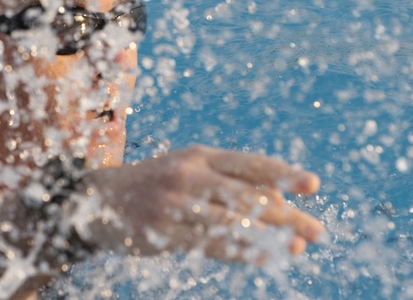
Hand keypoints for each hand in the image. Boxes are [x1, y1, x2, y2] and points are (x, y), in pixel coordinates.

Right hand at [78, 145, 323, 262]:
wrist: (96, 199)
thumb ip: (229, 181)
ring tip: (297, 248)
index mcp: (200, 155)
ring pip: (233, 222)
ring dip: (270, 238)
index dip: (283, 173)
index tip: (313, 185)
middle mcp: (189, 175)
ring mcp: (175, 203)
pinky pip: (210, 244)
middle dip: (287, 215)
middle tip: (316, 230)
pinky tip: (263, 257)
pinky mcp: (162, 231)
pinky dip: (241, 252)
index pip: (250, 163)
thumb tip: (280, 203)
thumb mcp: (189, 169)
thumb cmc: (157, 184)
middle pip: (248, 195)